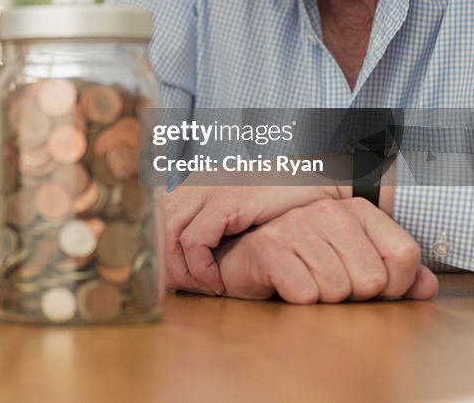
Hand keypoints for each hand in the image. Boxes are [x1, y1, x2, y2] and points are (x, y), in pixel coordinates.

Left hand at [164, 184, 344, 293]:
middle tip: (190, 290)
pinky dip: (201, 267)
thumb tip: (181, 265)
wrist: (317, 182)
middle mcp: (195, 183)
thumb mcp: (237, 218)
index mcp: (193, 186)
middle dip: (168, 266)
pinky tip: (218, 281)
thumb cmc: (280, 207)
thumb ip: (210, 232)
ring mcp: (209, 188)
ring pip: (169, 236)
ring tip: (206, 287)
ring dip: (184, 271)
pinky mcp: (227, 198)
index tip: (174, 282)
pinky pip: (195, 240)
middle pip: (157, 230)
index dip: (160, 256)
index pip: (156, 221)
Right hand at [214, 197, 438, 302]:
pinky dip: (300, 302)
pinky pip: (307, 295)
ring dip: (325, 300)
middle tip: (330, 286)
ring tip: (308, 284)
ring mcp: (296, 226)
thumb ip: (396, 275)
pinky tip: (287, 286)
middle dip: (355, 296)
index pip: (404, 254)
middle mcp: (326, 212)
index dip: (395, 285)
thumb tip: (427, 288)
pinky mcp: (271, 248)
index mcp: (354, 209)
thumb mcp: (354, 265)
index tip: (372, 287)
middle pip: (372, 279)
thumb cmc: (303, 264)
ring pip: (339, 290)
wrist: (243, 264)